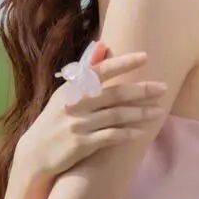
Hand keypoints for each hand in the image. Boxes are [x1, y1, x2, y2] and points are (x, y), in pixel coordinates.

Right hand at [14, 41, 167, 181]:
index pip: (101, 70)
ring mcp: (78, 124)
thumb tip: (103, 44)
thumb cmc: (55, 119)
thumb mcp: (66, 92)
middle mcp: (75, 103)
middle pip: (115, 94)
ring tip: (159, 111)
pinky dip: (127, 133)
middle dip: (142, 90)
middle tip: (163, 88)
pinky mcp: (81, 144)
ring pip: (116, 115)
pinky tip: (142, 132)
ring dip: (140, 113)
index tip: (145, 57)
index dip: (124, 63)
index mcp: (72, 87)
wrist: (35, 154)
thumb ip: (86, 69)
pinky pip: (110, 136)